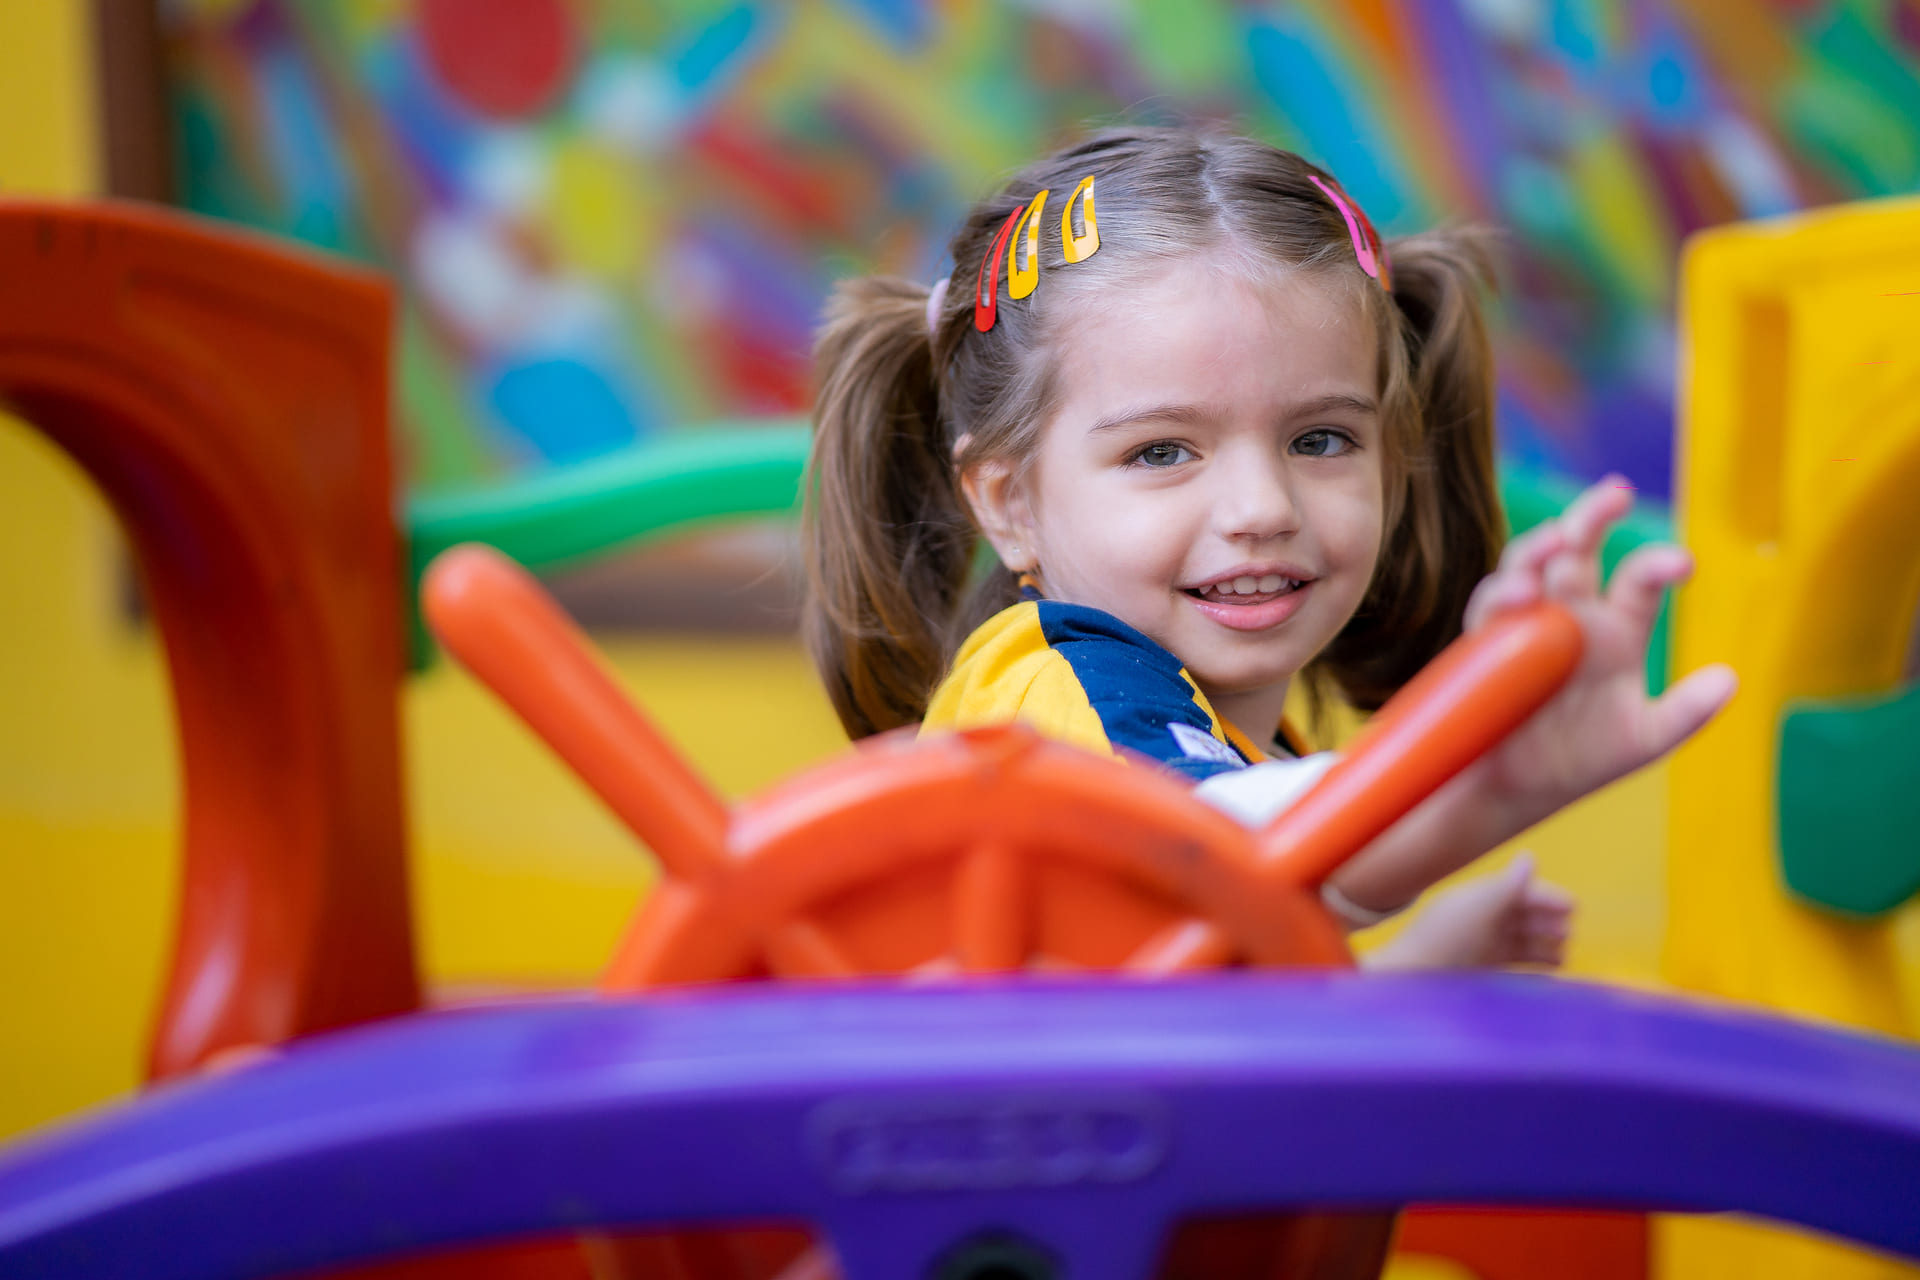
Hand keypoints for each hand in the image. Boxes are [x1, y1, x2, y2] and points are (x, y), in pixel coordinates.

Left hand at [1365, 853, 1572, 970]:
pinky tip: (1552, 972)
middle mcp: (1478, 920)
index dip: (1545, 896)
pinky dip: (1534, 966)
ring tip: (1564, 955)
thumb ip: (1506, 888)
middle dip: (1547, 921)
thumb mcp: (1476, 913)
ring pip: (1521, 941)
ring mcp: (1479, 947)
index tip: (1572, 907)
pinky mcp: (1480, 971)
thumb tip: (1531, 857)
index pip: (1516, 890)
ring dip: (1545, 945)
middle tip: (1568, 932)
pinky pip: (1514, 964)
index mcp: (1474, 899)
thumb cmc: (1441, 943)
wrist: (1408, 985)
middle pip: (1522, 915)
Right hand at [1461, 476, 1736, 824]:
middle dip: (1594, 517)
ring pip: (1529, 564)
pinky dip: (1502, 595)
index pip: (1641, 579)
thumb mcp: (1644, 741)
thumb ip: (1685, 712)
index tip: (1682, 566)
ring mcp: (1527, 622)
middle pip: (1580, 547)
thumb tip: (1729, 680)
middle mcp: (1572, 612)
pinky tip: (1518, 596)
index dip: (1660, 565)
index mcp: (1618, 626)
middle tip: (1615, 495)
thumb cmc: (1583, 759)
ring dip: (1541, 548)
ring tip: (1559, 542)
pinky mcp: (1487, 642)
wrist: (1519, 788)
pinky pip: (1489, 606)